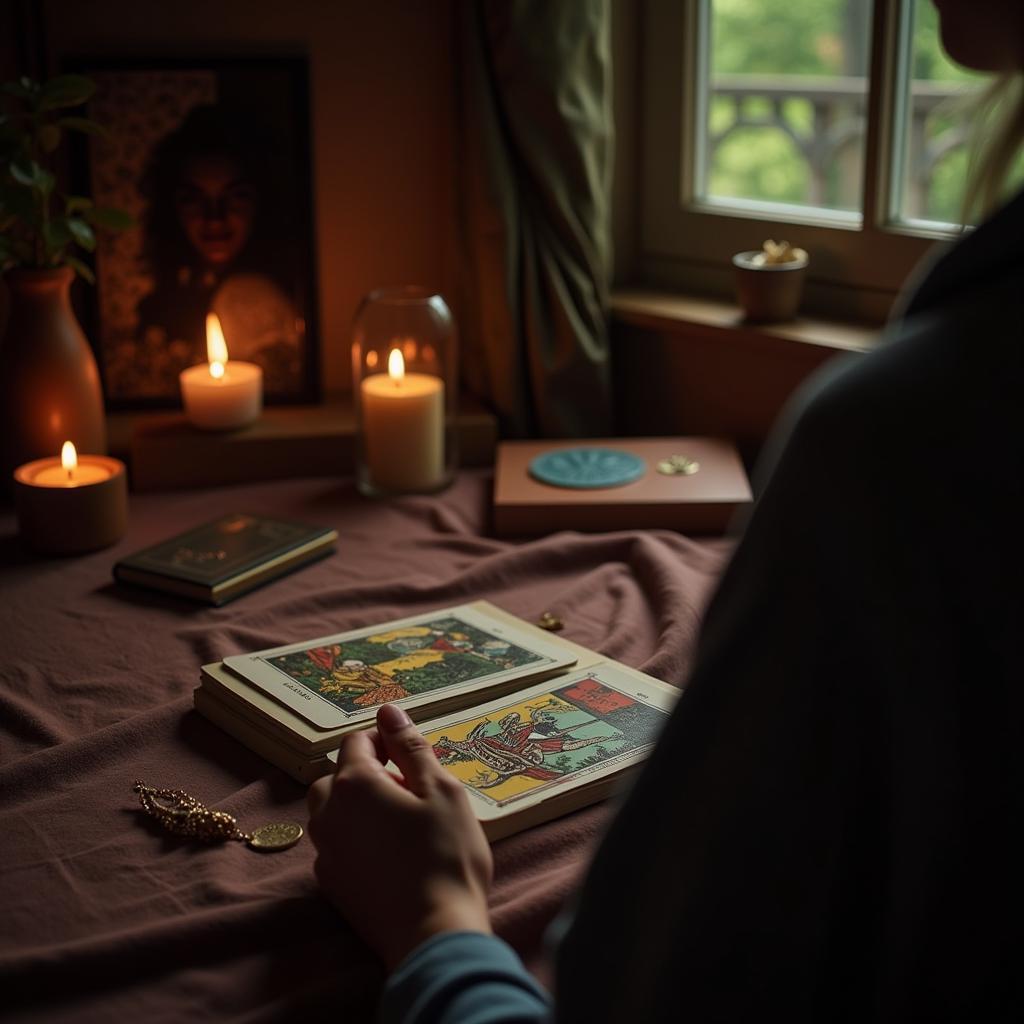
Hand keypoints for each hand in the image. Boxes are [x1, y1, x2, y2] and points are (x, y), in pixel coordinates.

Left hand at [307, 703, 493, 968]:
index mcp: (355, 784)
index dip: (386, 741)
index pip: (357, 742)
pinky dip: (354, 838)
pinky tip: (388, 854)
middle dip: (366, 773)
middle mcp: (328, 814)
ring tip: (399, 822)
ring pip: (330, 812)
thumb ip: (411, 746)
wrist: (433, 933)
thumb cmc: (446, 855)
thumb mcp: (442, 790)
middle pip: (336, 776)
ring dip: (356, 806)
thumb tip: (388, 711)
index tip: (413, 758)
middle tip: (408, 790)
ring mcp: (325, 852)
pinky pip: (335, 845)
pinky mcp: (331, 885)